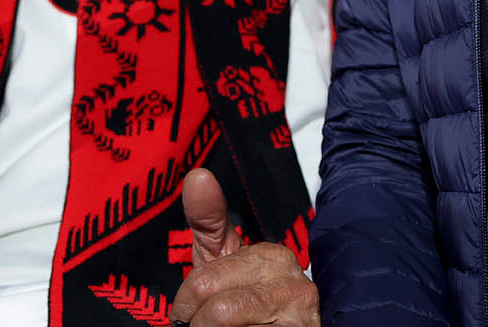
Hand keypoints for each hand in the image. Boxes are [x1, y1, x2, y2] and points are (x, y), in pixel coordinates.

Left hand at [171, 169, 317, 325]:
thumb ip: (208, 221)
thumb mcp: (224, 262)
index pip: (205, 282)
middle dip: (200, 324)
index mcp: (272, 257)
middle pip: (217, 309)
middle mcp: (292, 283)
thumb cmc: (249, 304)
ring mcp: (300, 314)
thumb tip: (198, 175)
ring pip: (229, 325)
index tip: (187, 315)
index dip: (187, 305)